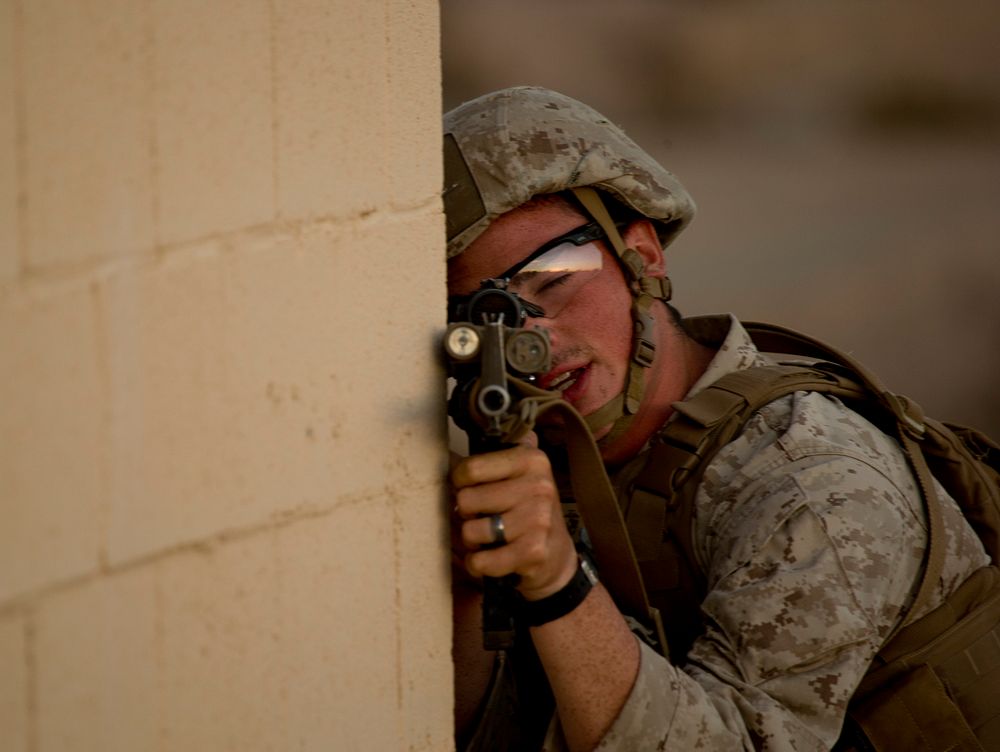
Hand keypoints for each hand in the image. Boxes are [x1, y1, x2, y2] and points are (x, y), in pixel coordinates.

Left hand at [451, 434, 577, 600]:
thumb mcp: (515, 476)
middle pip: (466, 499)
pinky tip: (490, 558)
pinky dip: (477, 564)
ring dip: (472, 540)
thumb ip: (485, 461)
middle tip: (482, 517)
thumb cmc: (525, 509)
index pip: (471, 468)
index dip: (460, 481)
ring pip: (470, 531)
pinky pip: (480, 561)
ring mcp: (538, 520)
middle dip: (466, 513)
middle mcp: (538, 486)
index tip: (470, 488)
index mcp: (531, 460)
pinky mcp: (533, 552)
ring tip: (487, 537)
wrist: (556, 553)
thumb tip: (442, 453)